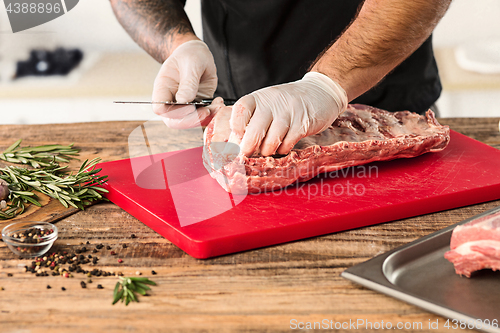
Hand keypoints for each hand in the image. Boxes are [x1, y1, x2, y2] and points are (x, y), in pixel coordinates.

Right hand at [152, 40, 217, 128]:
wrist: (199, 54)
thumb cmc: (191, 55)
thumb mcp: (192, 63)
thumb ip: (188, 82)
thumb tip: (183, 101)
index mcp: (163, 87)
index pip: (160, 109)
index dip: (173, 112)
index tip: (190, 106)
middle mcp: (171, 99)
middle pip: (174, 121)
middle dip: (191, 121)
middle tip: (207, 111)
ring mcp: (184, 105)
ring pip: (190, 122)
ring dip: (205, 118)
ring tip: (217, 105)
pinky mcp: (197, 106)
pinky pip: (203, 116)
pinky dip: (213, 114)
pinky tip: (219, 103)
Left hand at [229, 72, 347, 156]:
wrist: (320, 92)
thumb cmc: (286, 104)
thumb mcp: (266, 105)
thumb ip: (250, 121)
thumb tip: (233, 143)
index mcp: (258, 98)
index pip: (240, 109)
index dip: (235, 127)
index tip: (236, 138)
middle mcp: (272, 103)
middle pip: (254, 131)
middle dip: (248, 148)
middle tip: (246, 155)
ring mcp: (288, 112)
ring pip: (271, 141)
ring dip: (267, 151)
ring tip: (267, 150)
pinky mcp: (303, 123)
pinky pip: (288, 143)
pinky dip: (282, 149)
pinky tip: (282, 146)